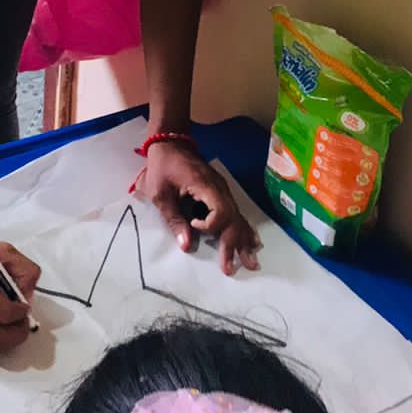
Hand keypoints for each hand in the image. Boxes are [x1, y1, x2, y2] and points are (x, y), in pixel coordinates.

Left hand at [135, 143, 260, 274]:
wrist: (172, 143)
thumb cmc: (163, 167)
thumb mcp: (160, 193)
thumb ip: (173, 218)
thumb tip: (186, 245)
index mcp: (205, 186)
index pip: (221, 211)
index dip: (210, 225)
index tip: (193, 224)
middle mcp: (220, 189)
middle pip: (233, 219)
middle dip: (233, 245)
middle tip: (230, 269)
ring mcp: (223, 191)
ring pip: (238, 218)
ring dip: (243, 241)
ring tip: (250, 262)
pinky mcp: (221, 193)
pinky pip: (235, 213)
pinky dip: (243, 229)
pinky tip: (251, 243)